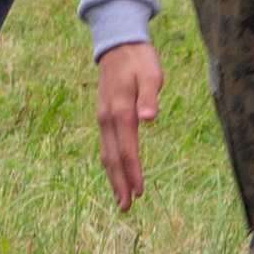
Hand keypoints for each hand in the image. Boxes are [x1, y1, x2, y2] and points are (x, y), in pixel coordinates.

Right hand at [95, 41, 161, 212]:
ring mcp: (103, 118)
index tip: (139, 193)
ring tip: (121, 199)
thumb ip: (149, 97)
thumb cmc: (139, 61)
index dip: (133, 172)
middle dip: (119, 184)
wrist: (118, 45)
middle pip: (112, 158)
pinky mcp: (104, 117)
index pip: (127, 149)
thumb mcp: (150, 75)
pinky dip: (109, 164)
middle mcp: (108, 119)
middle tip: (126, 208)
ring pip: (106, 154)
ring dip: (113, 178)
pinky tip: (114, 174)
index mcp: (121, 111)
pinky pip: (105, 146)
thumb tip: (150, 118)